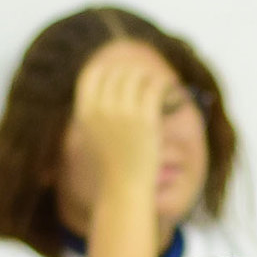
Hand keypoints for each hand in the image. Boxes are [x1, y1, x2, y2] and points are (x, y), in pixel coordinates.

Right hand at [71, 48, 168, 208]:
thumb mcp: (93, 136)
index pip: (93, 74)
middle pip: (117, 73)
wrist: (123, 187)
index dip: (109, 69)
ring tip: (161, 82)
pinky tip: (172, 88)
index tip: (122, 72)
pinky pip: (155, 90)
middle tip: (147, 77)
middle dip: (133, 72)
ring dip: (151, 77)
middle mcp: (102, 108)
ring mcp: (124, 113)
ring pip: (137, 77)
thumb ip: (94, 113)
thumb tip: (101, 95)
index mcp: (85, 111)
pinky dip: (164, 85)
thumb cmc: (110, 166)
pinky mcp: (146, 120)